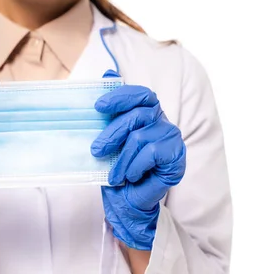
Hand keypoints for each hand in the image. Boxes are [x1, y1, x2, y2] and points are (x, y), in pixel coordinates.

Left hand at [91, 71, 186, 249]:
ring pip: (140, 137)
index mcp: (148, 113)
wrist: (128, 202)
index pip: (141, 95)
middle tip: (96, 149)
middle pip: (137, 115)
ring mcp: (172, 138)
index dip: (121, 96)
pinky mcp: (177, 156)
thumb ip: (111, 110)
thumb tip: (108, 71)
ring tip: (114, 174)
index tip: (98, 106)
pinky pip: (151, 153)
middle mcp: (162, 121)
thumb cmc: (118, 169)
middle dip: (112, 132)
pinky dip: (135, 166)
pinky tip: (131, 176)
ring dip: (122, 159)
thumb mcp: (109, 140)